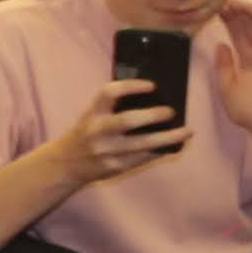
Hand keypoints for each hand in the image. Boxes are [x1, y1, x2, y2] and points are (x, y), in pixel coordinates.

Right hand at [59, 71, 180, 177]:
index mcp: (91, 114)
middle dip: (154, 115)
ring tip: (187, 131)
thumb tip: (153, 100)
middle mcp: (97, 132)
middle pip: (128, 120)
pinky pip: (144, 158)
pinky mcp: (115, 167)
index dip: (131, 86)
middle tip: (171, 111)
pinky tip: (173, 145)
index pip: (109, 93)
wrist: (64, 164)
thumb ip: (113, 108)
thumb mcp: (91, 117)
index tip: (152, 85)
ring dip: (169, 137)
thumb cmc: (85, 135)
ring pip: (144, 144)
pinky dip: (162, 150)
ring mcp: (106, 151)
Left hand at [208, 0, 251, 146]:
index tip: (213, 6)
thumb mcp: (227, 89)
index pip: (238, 33)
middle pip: (250, 27)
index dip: (228, 19)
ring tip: (239, 3)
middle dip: (238, 12)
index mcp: (249, 59)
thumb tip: (220, 45)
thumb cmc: (251, 113)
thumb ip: (223, 67)